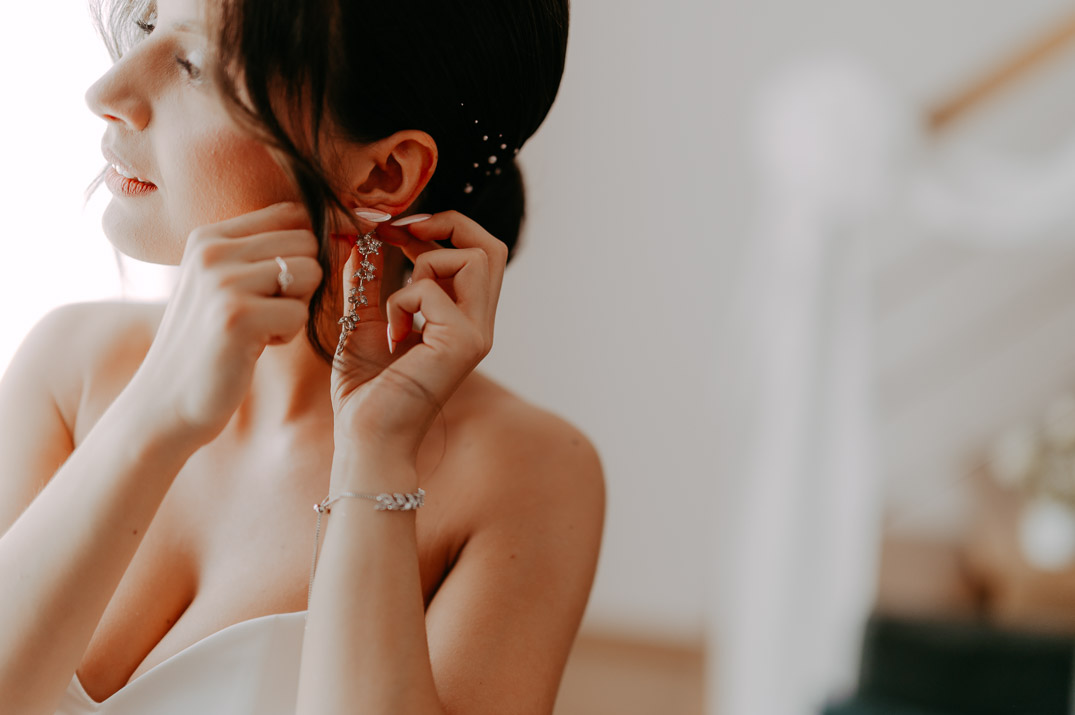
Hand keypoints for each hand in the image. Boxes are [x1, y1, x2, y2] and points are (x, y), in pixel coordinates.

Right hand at [130, 202, 321, 443]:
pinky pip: (300, 313)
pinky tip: (254, 346)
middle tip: (269, 311)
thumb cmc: (209, 344)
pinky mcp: (235, 316)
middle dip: (304, 281)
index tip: (305, 272)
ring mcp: (221, 281)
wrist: (164, 401)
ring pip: (310, 272)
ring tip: (261, 327)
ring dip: (296, 307)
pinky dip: (287, 335)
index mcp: (208, 236)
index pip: (291, 212)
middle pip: (307, 241)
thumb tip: (341, 231)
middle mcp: (211, 249)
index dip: (315, 239)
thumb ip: (267, 253)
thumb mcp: (226, 285)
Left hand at [330, 211, 506, 455]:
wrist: (366, 437)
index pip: (477, 253)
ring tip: (396, 301)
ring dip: (424, 262)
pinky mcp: (464, 343)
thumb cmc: (367, 389)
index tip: (395, 229)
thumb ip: (367, 275)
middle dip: (446, 224)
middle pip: (490, 246)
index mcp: (463, 317)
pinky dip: (400, 300)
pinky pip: (432, 289)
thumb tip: (359, 232)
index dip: (441, 227)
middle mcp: (479, 324)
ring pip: (474, 257)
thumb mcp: (362, 317)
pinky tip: (391, 335)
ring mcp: (477, 334)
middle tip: (401, 232)